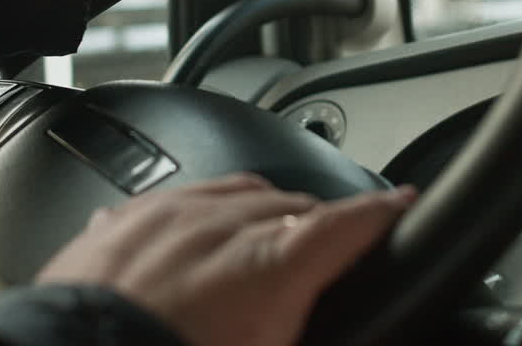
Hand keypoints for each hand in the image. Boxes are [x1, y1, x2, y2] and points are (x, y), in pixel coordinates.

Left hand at [35, 173, 416, 345]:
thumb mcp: (267, 345)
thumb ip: (293, 320)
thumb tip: (297, 318)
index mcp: (269, 268)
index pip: (348, 223)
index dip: (383, 211)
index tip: (401, 204)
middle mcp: (223, 227)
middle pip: (292, 204)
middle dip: (313, 224)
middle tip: (320, 256)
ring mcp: (168, 215)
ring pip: (235, 191)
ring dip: (257, 211)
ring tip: (259, 242)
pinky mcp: (121, 220)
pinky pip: (176, 198)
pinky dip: (197, 215)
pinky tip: (191, 238)